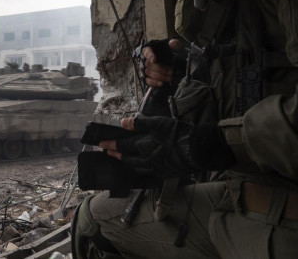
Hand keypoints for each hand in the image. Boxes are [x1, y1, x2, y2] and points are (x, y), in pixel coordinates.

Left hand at [99, 116, 234, 177]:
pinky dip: (140, 169)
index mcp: (144, 147)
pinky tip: (140, 167)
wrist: (197, 150)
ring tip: (121, 159)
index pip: (122, 145)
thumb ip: (140, 123)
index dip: (110, 144)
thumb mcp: (159, 123)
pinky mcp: (164, 174)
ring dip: (126, 162)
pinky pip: (147, 173)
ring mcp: (155, 169)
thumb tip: (123, 123)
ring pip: (136, 167)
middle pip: (127, 158)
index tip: (100, 143)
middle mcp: (146, 160)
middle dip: (116, 154)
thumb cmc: (178, 134)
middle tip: (108, 152)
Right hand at [140, 39, 181, 87]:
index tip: (154, 60)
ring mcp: (144, 69)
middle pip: (149, 65)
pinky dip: (154, 82)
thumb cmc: (165, 51)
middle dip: (161, 69)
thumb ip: (173, 43)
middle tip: (171, 71)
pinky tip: (162, 83)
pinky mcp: (146, 77)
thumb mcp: (170, 46)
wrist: (165, 59)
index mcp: (148, 50)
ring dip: (160, 76)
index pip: (147, 52)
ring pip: (149, 73)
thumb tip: (174, 43)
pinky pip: (148, 81)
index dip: (150, 56)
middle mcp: (144, 59)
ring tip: (170, 77)